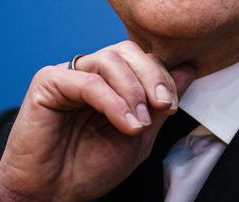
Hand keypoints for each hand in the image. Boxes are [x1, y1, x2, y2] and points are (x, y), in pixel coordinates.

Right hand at [0, 41, 195, 201]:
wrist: (52, 194)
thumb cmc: (88, 168)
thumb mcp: (138, 137)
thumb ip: (159, 104)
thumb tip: (189, 70)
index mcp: (111, 81)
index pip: (143, 59)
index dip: (163, 77)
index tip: (173, 106)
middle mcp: (89, 72)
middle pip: (128, 50)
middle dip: (153, 76)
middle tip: (165, 106)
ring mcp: (69, 74)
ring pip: (110, 60)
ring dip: (133, 90)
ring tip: (139, 122)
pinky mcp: (48, 82)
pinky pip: (87, 81)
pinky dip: (112, 101)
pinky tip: (125, 123)